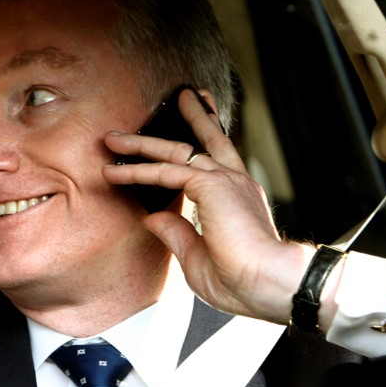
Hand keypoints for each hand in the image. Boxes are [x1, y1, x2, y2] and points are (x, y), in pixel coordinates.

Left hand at [103, 88, 317, 322]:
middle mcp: (233, 182)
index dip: (202, 142)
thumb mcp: (198, 258)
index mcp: (238, 198)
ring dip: (142, 143)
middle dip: (182, 121)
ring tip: (115, 137)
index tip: (190, 130)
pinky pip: (165, 172)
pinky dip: (138, 171)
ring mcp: (223, 181)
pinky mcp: (210, 186)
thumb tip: (151, 217)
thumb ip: (176, 234)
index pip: (216, 160)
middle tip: (171, 100)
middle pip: (202, 142)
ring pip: (176, 152)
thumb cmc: (243, 282)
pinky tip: (115, 171)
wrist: (270, 285)